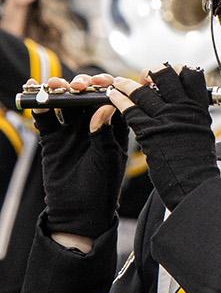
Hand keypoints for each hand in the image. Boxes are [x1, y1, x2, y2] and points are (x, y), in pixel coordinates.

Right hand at [33, 74, 129, 240]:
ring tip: (52, 85)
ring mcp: (71, 130)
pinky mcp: (52, 138)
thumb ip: (104, 133)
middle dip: (81, 87)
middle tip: (76, 85)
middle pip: (86, 98)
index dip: (107, 88)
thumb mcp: (107, 159)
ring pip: (64, 104)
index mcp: (114, 127)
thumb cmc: (101, 186)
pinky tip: (34, 96)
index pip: (112, 100)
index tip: (101, 82)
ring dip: (58, 92)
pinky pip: (45, 119)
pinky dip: (39, 107)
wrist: (79, 211)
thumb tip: (107, 106)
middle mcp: (93, 124)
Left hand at [111, 65, 219, 211]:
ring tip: (119, 83)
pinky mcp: (149, 131)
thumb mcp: (203, 134)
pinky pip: (129, 109)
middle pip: (166, 77)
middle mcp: (184, 110)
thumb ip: (192, 118)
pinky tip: (112, 98)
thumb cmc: (198, 165)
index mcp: (199, 109)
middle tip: (145, 74)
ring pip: (143, 91)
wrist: (194, 184)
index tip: (172, 71)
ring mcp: (166, 119)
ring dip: (128, 84)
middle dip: (154, 72)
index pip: (192, 76)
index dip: (180, 70)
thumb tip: (186, 110)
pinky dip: (118, 101)